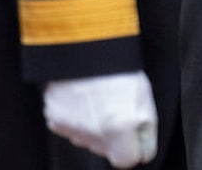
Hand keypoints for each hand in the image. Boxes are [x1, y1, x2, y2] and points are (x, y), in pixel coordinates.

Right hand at [43, 71, 157, 167]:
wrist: (81, 43)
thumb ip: (146, 135)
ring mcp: (72, 128)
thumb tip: (141, 153)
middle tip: (113, 105)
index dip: (132, 145)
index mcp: (119, 130)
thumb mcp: (146, 100)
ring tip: (96, 97)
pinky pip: (68, 127)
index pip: (127, 160)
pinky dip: (74, 117)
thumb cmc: (117, 67)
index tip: (132, 129)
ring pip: (86, 138)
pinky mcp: (54, 118)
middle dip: (112, 135)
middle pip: (105, 149)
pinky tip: (80, 97)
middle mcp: (94, 134)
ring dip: (93, 126)